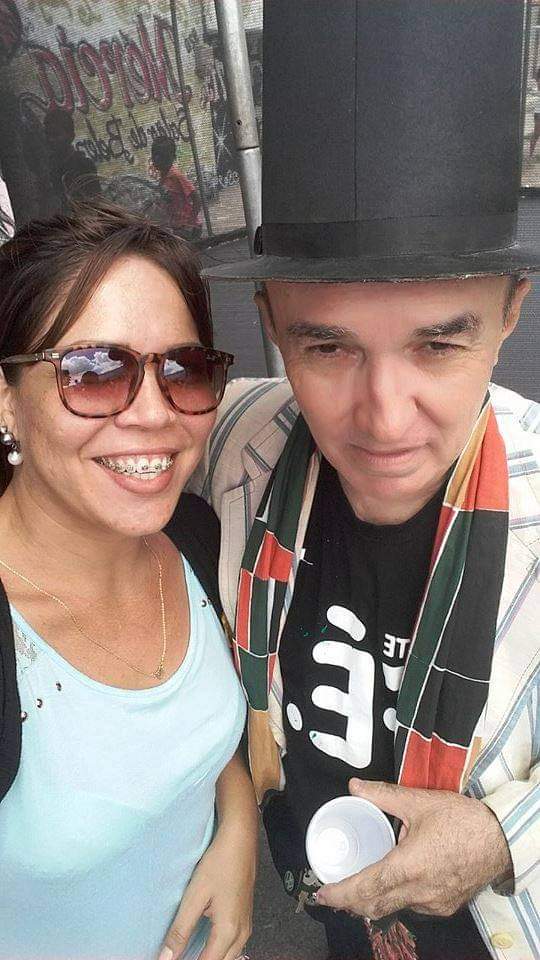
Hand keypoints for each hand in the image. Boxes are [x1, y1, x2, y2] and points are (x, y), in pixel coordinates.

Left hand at [158, 821, 255, 959]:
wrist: (241, 839)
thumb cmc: (220, 862)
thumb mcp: (195, 896)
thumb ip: (181, 930)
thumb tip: (167, 957)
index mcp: (228, 931)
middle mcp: (242, 933)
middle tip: (179, 956)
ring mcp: (246, 925)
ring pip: (229, 957)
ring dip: (211, 957)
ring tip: (189, 953)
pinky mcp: (245, 917)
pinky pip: (233, 945)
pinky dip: (219, 950)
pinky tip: (205, 943)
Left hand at [315, 778, 511, 919]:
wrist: (502, 838)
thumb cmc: (462, 819)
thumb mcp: (419, 801)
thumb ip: (383, 794)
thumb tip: (355, 786)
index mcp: (408, 867)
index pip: (365, 888)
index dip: (340, 894)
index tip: (322, 894)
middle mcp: (419, 892)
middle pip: (375, 906)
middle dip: (351, 903)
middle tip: (333, 895)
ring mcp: (433, 903)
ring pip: (394, 908)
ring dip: (374, 902)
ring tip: (358, 889)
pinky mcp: (445, 905)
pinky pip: (414, 907)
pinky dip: (398, 899)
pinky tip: (395, 884)